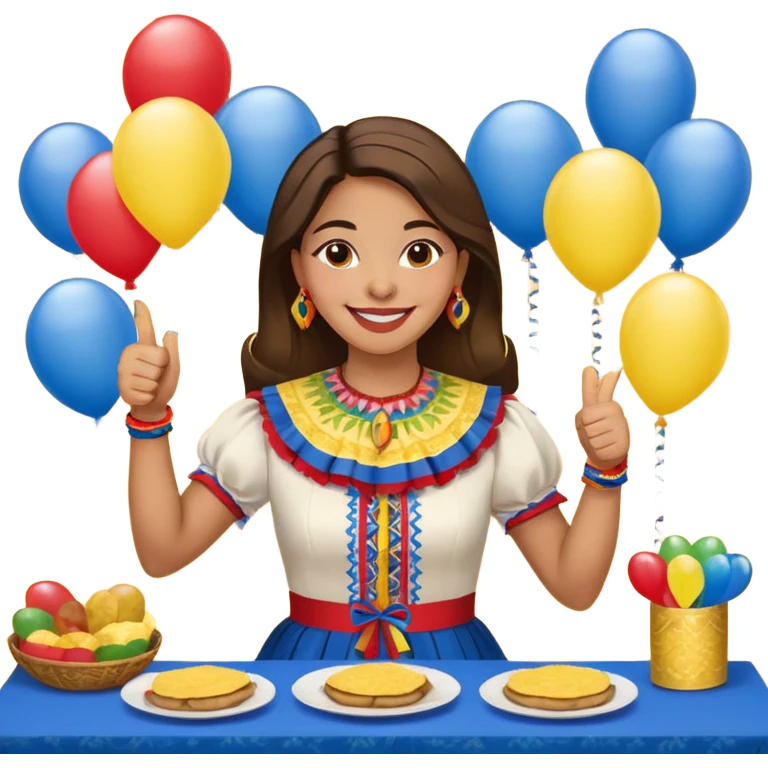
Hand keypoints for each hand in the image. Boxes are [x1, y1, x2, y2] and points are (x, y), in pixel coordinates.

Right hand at [118, 299, 180, 421]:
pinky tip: (143, 394)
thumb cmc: (162, 381)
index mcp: (142, 347)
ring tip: (148, 385)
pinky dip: (150, 396)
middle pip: (160, 359)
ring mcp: (123, 372)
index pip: (143, 328)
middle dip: (162, 372)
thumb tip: (171, 332)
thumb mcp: (172, 365)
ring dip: (155, 385)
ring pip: (153, 377)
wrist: (152, 404)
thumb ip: (171, 348)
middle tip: (154, 376)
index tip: (138, 300)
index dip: (142, 314)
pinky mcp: (122, 388)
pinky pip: (147, 391)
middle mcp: (129, 355)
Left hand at [575, 366, 629, 469]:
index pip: (604, 390)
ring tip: (598, 440)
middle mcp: (615, 413)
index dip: (611, 378)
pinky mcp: (622, 443)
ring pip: (591, 434)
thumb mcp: (586, 413)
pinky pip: (597, 447)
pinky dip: (596, 450)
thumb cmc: (593, 432)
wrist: (606, 457)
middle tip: (592, 431)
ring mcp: (620, 427)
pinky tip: (604, 448)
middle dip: (584, 428)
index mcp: (606, 404)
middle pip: (586, 418)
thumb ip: (589, 390)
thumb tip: (590, 368)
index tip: (620, 366)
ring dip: (590, 440)